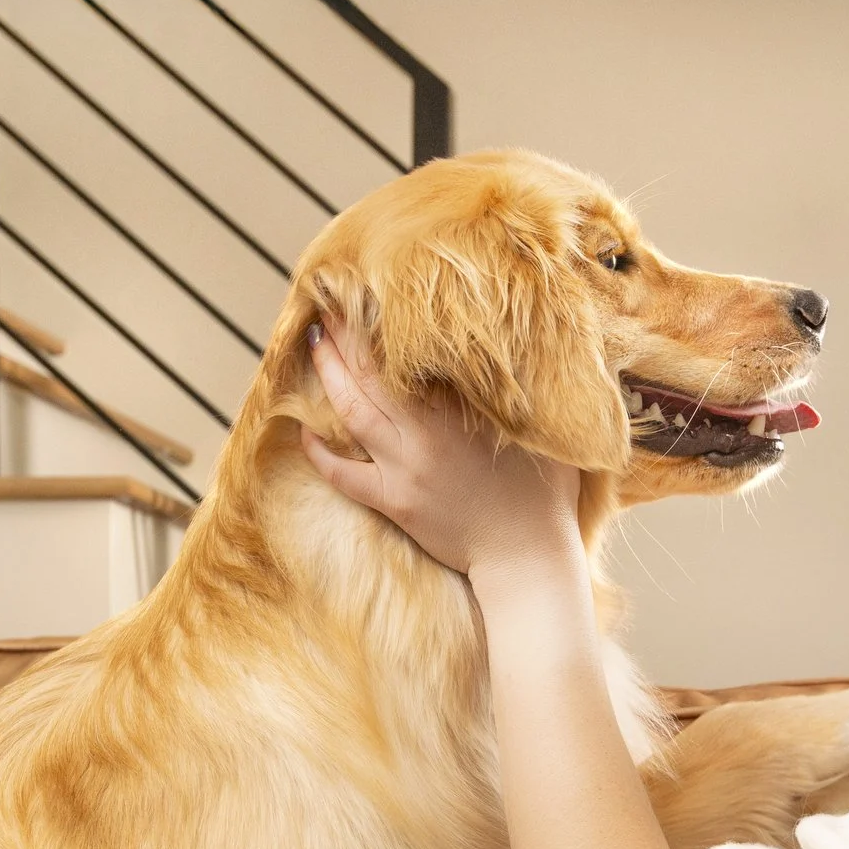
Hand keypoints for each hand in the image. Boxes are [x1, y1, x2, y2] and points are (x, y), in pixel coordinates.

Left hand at [299, 317, 584, 585]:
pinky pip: (345, 475)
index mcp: (463, 408)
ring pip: (354, 411)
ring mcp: (406, 466)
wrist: (528, 554)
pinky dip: (320, 454)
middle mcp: (428, 431)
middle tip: (328, 304)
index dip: (388, 321)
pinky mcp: (396, 501)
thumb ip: (530, 392)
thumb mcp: (544, 430)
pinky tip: (303, 430)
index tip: (371, 293)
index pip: (415, 352)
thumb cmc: (545, 494)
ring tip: (315, 344)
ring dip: (329, 375)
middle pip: (374, 372)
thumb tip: (532, 351)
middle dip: (348, 335)